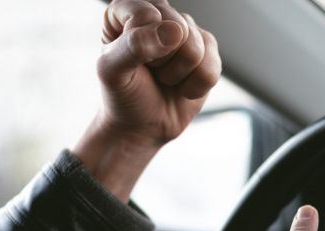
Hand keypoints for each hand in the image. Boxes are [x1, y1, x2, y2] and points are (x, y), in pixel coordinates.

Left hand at [73, 0, 220, 201]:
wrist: (142, 125)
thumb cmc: (123, 94)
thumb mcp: (112, 72)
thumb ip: (133, 46)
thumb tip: (173, 32)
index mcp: (127, 11)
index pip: (145, 14)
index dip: (141, 45)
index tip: (131, 60)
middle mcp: (160, 13)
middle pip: (177, 28)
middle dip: (162, 61)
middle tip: (150, 71)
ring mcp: (186, 31)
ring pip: (196, 48)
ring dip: (178, 74)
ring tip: (164, 78)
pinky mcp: (207, 51)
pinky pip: (212, 67)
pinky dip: (195, 86)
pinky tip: (182, 87)